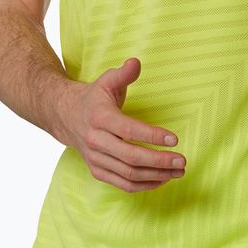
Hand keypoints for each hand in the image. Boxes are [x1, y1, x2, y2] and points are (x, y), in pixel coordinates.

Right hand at [58, 57, 186, 192]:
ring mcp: (95, 159)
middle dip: (160, 161)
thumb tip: (136, 62)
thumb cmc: (94, 98)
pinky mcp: (97, 171)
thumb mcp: (107, 81)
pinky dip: (144, 185)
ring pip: (129, 174)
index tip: (174, 139)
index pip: (129, 130)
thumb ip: (124, 73)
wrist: (65, 116)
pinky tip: (163, 179)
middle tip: (182, 161)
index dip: (152, 135)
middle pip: (131, 157)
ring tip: (178, 171)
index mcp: (100, 118)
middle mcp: (95, 141)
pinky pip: (123, 184)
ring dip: (156, 175)